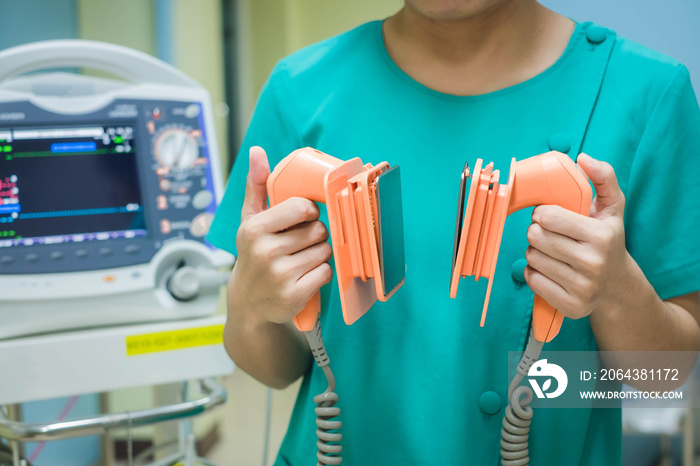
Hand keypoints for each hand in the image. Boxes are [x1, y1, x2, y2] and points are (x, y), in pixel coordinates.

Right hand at [229, 146, 332, 326]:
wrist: (249, 301)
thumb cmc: (254, 253)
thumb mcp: (250, 220)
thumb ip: (256, 185)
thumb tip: (257, 151)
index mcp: (255, 229)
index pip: (302, 207)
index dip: (309, 212)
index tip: (303, 218)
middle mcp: (266, 251)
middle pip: (318, 230)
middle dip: (315, 235)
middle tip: (299, 244)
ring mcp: (280, 275)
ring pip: (325, 251)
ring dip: (319, 253)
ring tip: (301, 259)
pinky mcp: (295, 294)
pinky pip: (326, 272)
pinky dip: (321, 273)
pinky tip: (305, 275)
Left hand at [524, 153, 633, 319]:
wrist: (618, 287)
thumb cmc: (608, 240)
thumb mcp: (612, 208)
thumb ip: (602, 177)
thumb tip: (582, 158)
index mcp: (601, 236)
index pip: (546, 216)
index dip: (542, 213)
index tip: (549, 216)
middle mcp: (593, 263)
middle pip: (535, 237)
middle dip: (536, 232)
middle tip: (549, 234)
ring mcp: (582, 287)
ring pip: (531, 258)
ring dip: (535, 252)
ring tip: (551, 251)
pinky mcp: (570, 306)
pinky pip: (531, 280)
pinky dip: (534, 272)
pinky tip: (549, 268)